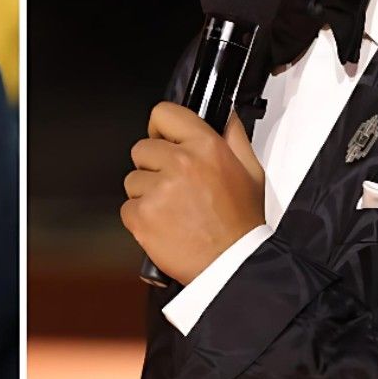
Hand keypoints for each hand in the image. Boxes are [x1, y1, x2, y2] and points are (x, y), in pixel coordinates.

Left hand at [120, 102, 266, 283]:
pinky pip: (127, 207)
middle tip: (174, 187)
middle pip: (141, 148)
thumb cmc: (242, 223)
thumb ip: (234, 136)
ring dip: (147, 194)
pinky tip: (164, 225)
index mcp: (206, 147)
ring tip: (173, 210)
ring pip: (132, 180)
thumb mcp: (250, 171)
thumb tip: (224, 114)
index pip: (163, 113)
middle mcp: (180, 163)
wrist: (234, 265)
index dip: (160, 128)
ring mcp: (159, 190)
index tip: (162, 140)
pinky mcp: (142, 216)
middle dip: (153, 166)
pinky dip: (141, 219)